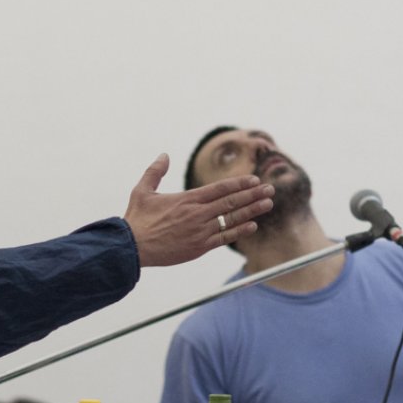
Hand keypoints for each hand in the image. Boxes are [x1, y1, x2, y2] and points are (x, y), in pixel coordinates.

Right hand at [123, 154, 273, 266]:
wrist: (132, 248)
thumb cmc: (136, 220)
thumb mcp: (142, 191)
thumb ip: (155, 172)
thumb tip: (163, 155)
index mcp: (187, 199)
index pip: (220, 188)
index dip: (240, 184)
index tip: (254, 180)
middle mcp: (197, 214)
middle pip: (231, 202)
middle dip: (253, 194)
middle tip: (270, 189)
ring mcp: (200, 232)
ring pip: (232, 219)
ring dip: (252, 211)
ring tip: (268, 204)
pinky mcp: (199, 248)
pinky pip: (224, 237)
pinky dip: (239, 231)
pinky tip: (252, 225)